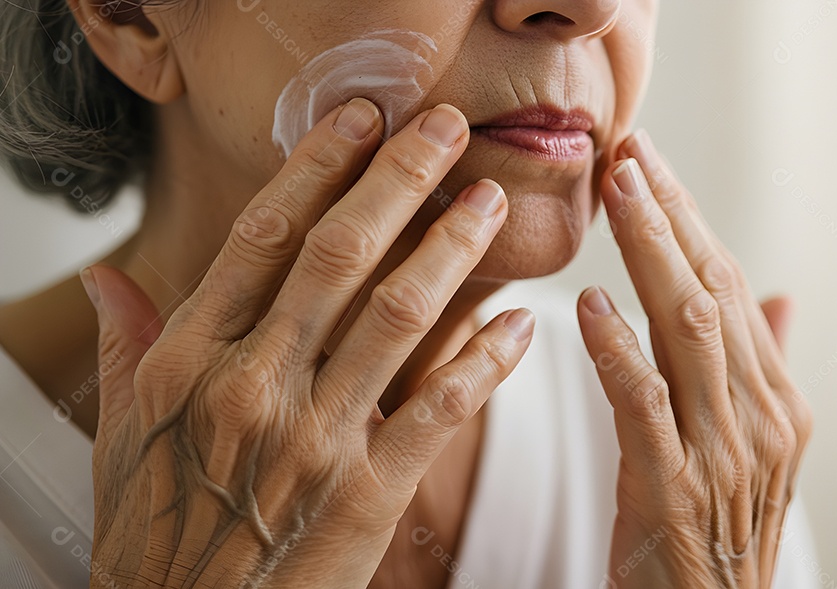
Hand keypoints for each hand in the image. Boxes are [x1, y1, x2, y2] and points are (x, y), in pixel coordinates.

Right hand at [83, 100, 534, 587]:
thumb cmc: (155, 539)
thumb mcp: (119, 440)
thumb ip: (124, 351)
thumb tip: (109, 281)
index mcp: (188, 364)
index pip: (260, 238)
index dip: (316, 169)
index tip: (357, 119)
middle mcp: (252, 387)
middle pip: (338, 257)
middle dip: (398, 181)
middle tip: (443, 129)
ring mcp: (314, 440)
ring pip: (398, 317)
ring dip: (452, 251)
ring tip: (487, 202)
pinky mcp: (368, 495)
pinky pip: (441, 410)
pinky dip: (486, 361)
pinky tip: (519, 325)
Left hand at [577, 130, 812, 587]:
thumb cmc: (715, 531)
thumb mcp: (751, 447)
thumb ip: (763, 369)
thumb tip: (782, 298)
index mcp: (775, 398)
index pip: (731, 284)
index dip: (690, 217)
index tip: (649, 159)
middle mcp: (760, 415)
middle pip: (714, 289)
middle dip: (670, 214)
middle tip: (629, 150)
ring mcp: (722, 450)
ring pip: (688, 329)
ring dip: (651, 255)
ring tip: (616, 193)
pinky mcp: (673, 487)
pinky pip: (646, 406)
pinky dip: (619, 351)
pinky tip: (590, 307)